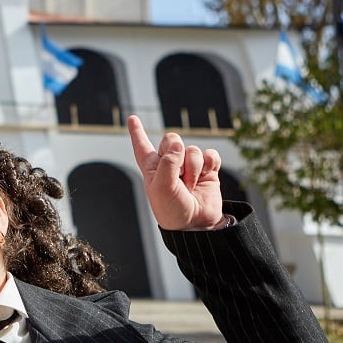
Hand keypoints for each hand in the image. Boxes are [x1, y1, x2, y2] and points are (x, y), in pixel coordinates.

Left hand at [126, 115, 224, 230]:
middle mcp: (169, 164)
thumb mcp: (162, 187)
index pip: (142, 146)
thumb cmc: (172, 209)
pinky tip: (208, 175)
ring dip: (193, 168)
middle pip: (172, 139)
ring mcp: (190, 166)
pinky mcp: (208, 170)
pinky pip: (210, 154)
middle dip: (177, 153)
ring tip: (190, 185)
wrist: (196, 224)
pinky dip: (210, 163)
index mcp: (152, 167)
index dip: (137, 132)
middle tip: (179, 176)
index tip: (132, 117)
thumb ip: (167, 163)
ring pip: (192, 149)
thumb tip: (178, 145)